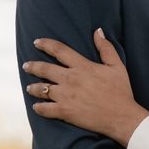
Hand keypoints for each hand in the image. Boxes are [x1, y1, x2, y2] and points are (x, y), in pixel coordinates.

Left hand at [23, 28, 148, 146]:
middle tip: (26, 65)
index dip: (46, 44)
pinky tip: (36, 107)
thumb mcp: (116, 66)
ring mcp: (66, 96)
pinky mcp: (65, 112)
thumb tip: (98, 31)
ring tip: (28, 87)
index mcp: (82, 66)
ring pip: (42, 89)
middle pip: (45, 69)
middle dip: (33, 66)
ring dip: (33, 88)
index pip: (59, 50)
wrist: (121, 116)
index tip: (37, 42)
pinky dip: (39, 108)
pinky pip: (45, 109)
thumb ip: (106, 47)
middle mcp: (71, 79)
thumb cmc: (120, 91)